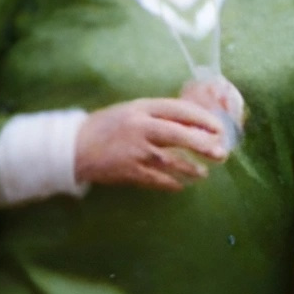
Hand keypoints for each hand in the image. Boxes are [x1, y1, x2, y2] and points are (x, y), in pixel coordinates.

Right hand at [75, 98, 232, 190]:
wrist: (73, 147)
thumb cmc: (107, 127)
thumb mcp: (132, 112)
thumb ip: (159, 116)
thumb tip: (196, 125)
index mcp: (141, 108)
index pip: (179, 110)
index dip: (203, 119)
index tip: (219, 128)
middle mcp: (138, 127)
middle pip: (178, 135)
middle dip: (203, 145)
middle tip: (221, 153)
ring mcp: (134, 151)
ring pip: (170, 161)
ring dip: (191, 169)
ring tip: (203, 173)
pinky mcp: (128, 171)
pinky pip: (157, 180)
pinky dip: (171, 183)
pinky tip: (180, 185)